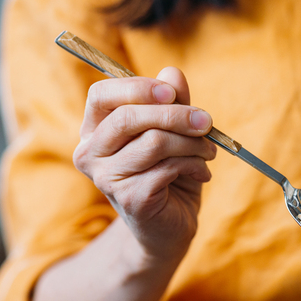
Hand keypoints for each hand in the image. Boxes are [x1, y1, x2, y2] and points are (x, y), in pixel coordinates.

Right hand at [72, 67, 215, 264]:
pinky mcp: (129, 198)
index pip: (102, 95)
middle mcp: (90, 154)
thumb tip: (172, 73)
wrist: (169, 228)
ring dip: (192, 143)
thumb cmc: (168, 174)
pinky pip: (168, 167)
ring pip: (154, 142)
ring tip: (209, 152)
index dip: (138, 88)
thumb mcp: (173, 132)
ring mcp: (106, 179)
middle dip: (176, 114)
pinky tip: (202, 173)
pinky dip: (194, 165)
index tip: (172, 93)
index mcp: (94, 131)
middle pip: (128, 117)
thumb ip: (171, 102)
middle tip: (207, 121)